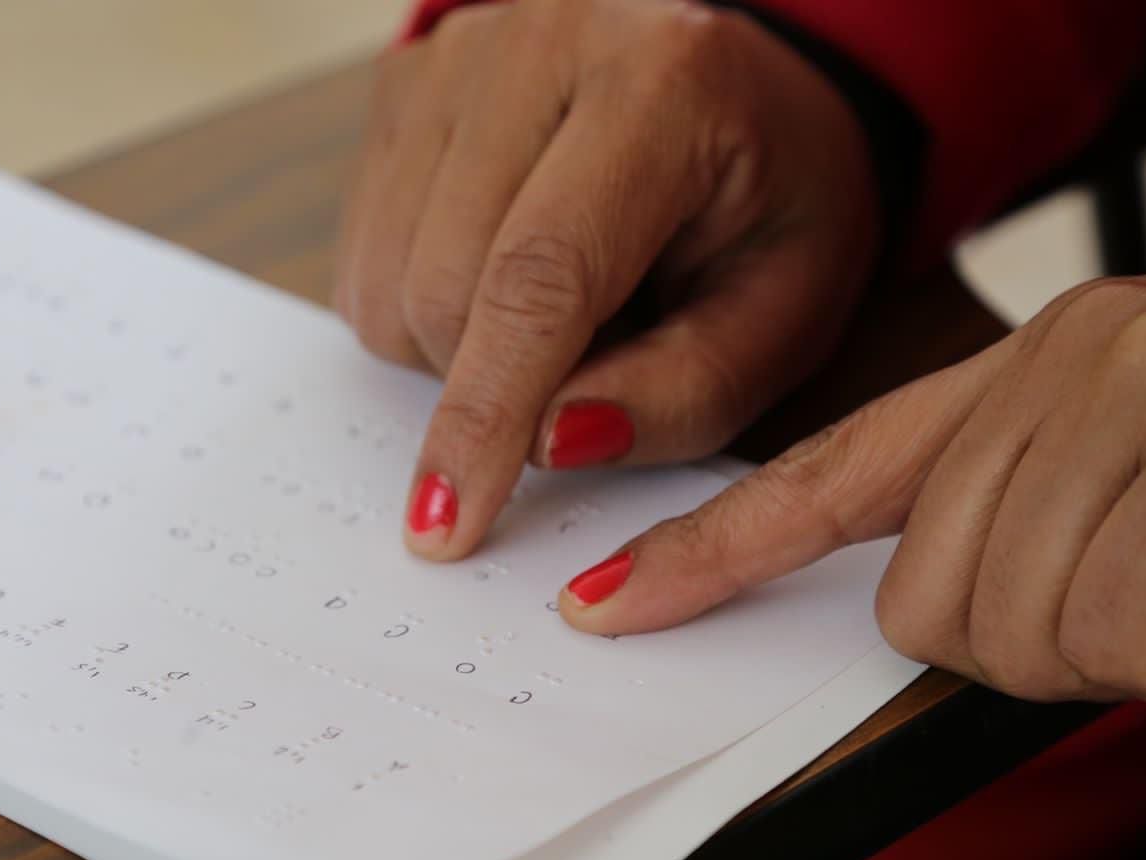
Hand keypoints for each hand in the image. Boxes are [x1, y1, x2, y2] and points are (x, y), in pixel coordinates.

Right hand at [334, 0, 879, 559]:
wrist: (736, 86)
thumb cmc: (770, 204)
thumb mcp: (784, 313)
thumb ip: (683, 392)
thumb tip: (545, 446)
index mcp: (664, 83)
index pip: (540, 277)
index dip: (485, 413)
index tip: (447, 525)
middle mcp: (539, 42)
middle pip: (442, 288)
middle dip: (494, 382)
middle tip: (590, 359)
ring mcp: (454, 55)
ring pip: (386, 282)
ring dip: (455, 349)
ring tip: (555, 310)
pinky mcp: (400, 84)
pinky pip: (362, 260)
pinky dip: (420, 310)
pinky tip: (497, 277)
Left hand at [560, 278, 1145, 703]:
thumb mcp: (1117, 471)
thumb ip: (989, 516)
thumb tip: (905, 606)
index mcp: (1029, 362)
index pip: (821, 476)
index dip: (705, 552)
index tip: (597, 601)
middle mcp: (1061, 360)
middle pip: (918, 602)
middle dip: (1007, 638)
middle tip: (1110, 596)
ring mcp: (1120, 400)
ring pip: (993, 631)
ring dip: (1079, 647)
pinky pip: (1083, 632)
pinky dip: (1133, 643)